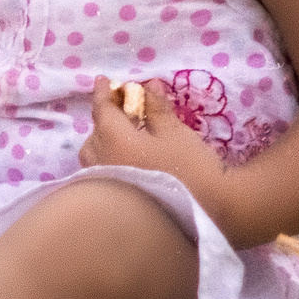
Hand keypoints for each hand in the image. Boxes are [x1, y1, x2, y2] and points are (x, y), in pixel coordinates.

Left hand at [78, 76, 225, 192]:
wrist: (204, 217)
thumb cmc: (191, 171)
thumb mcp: (175, 134)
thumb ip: (157, 109)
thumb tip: (148, 85)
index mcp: (114, 141)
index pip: (102, 111)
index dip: (103, 94)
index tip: (103, 81)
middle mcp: (101, 162)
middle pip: (95, 135)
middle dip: (106, 121)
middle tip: (123, 112)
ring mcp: (105, 185)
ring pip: (94, 157)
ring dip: (104, 143)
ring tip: (124, 137)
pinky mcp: (113, 203)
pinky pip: (101, 174)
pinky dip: (108, 161)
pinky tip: (126, 163)